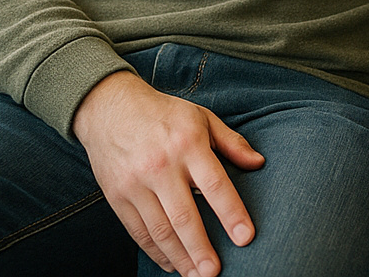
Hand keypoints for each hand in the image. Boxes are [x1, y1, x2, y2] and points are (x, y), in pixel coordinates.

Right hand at [73, 71, 264, 276]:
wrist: (109, 108)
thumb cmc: (164, 114)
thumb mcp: (202, 117)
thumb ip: (231, 142)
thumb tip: (259, 163)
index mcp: (188, 144)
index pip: (215, 184)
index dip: (231, 213)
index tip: (245, 237)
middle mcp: (161, 166)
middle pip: (184, 216)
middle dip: (202, 248)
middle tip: (216, 272)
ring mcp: (136, 183)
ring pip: (160, 230)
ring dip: (180, 257)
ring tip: (197, 275)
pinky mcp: (117, 196)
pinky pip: (138, 231)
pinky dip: (156, 252)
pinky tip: (172, 264)